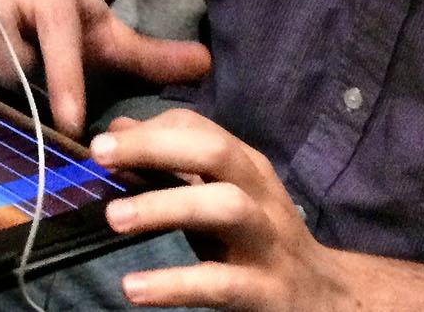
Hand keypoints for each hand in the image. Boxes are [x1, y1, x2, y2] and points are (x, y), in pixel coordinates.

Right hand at [0, 0, 210, 137]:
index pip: (58, 44)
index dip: (63, 85)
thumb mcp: (111, 32)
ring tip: (5, 75)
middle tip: (33, 85)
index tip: (70, 123)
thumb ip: (154, 55)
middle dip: (24, 86)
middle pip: (9, 65)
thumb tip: (207, 64)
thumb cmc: (70, 12)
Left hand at [94, 110, 351, 309]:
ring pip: (225, 208)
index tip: (102, 141)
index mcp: (247, 168)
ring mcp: (267, 242)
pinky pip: (220, 284)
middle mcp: (260, 195)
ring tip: (113, 217)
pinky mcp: (265, 291)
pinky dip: (174, 285)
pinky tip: (133, 287)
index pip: (200, 129)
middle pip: (215, 153)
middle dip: (156, 146)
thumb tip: (118, 129)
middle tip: (99, 154)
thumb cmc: (257, 240)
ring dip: (166, 206)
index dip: (149, 129)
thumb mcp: (219, 196)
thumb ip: (173, 165)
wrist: (324, 299)